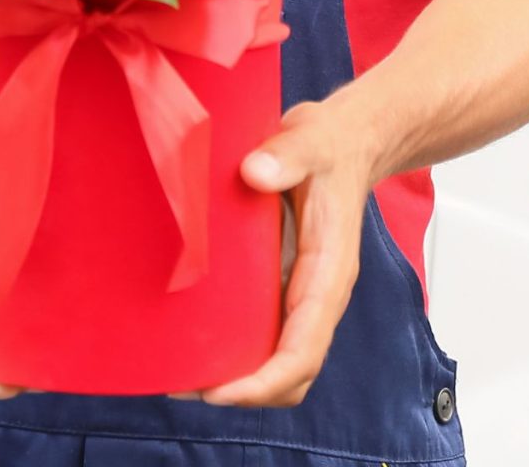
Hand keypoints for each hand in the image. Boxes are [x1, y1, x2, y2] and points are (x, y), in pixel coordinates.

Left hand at [176, 95, 370, 407]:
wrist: (348, 138)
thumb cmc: (333, 144)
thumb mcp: (311, 141)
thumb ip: (288, 155)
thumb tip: (256, 172)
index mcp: (329, 271)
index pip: (303, 348)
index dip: (264, 380)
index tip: (220, 391)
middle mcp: (318, 291)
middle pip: (291, 372)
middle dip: (245, 390)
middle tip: (185, 385)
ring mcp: (302, 289)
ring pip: (278, 357)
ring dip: (237, 375)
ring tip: (181, 372)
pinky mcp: (285, 279)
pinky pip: (266, 330)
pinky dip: (236, 347)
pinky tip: (195, 335)